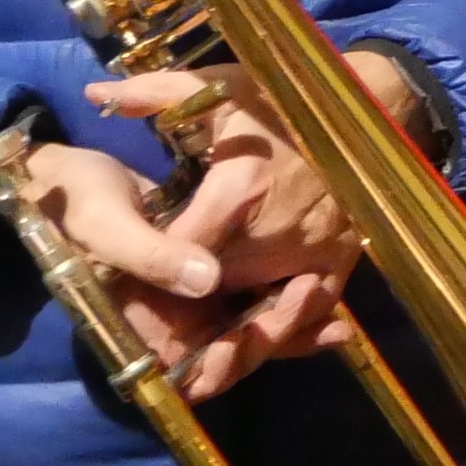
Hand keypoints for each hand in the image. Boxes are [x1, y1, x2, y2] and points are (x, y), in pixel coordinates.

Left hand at [36, 51, 416, 402]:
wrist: (369, 104)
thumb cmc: (283, 99)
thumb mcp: (219, 85)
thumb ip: (155, 94)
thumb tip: (95, 92)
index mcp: (238, 186)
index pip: (182, 246)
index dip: (153, 272)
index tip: (123, 291)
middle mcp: (274, 229)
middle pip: (218, 288)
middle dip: (187, 318)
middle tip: (149, 349)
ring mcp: (311, 251)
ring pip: (262, 311)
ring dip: (233, 344)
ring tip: (197, 380)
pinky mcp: (340, 261)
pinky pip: (310, 310)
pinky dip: (290, 335)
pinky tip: (262, 354)